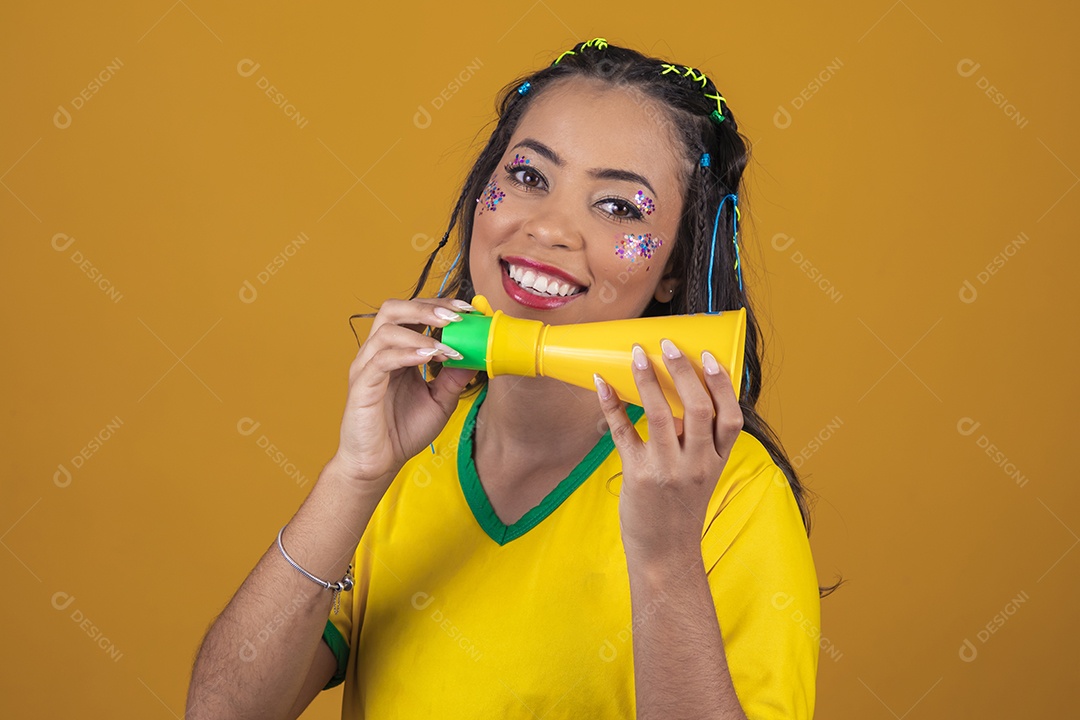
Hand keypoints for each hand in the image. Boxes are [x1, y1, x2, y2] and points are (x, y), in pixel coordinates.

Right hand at [331, 298, 477, 493]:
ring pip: (385, 330)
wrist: (378, 464)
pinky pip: (381, 360)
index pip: (412, 314)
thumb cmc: (403, 431)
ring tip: (447, 346)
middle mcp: (378, 354)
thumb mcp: (440, 401)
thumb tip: (476, 355)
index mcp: (395, 352)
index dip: (438, 306)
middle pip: (392, 310)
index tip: (468, 310)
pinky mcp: (362, 386)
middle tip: (457, 317)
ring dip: (421, 332)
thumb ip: (454, 378)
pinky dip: (406, 353)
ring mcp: (366, 368)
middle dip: (426, 307)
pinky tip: (428, 357)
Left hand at [593, 339, 743, 563]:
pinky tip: (602, 384)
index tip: (709, 357)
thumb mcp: (702, 476)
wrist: (665, 555)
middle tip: (667, 345)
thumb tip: (678, 395)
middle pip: (697, 408)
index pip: (731, 417)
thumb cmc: (681, 509)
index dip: (722, 384)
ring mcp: (667, 471)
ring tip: (637, 355)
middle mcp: (696, 465)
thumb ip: (697, 442)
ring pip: (659, 415)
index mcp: (717, 461)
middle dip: (682, 371)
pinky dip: (611, 405)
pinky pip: (624, 432)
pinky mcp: (638, 476)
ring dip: (646, 379)